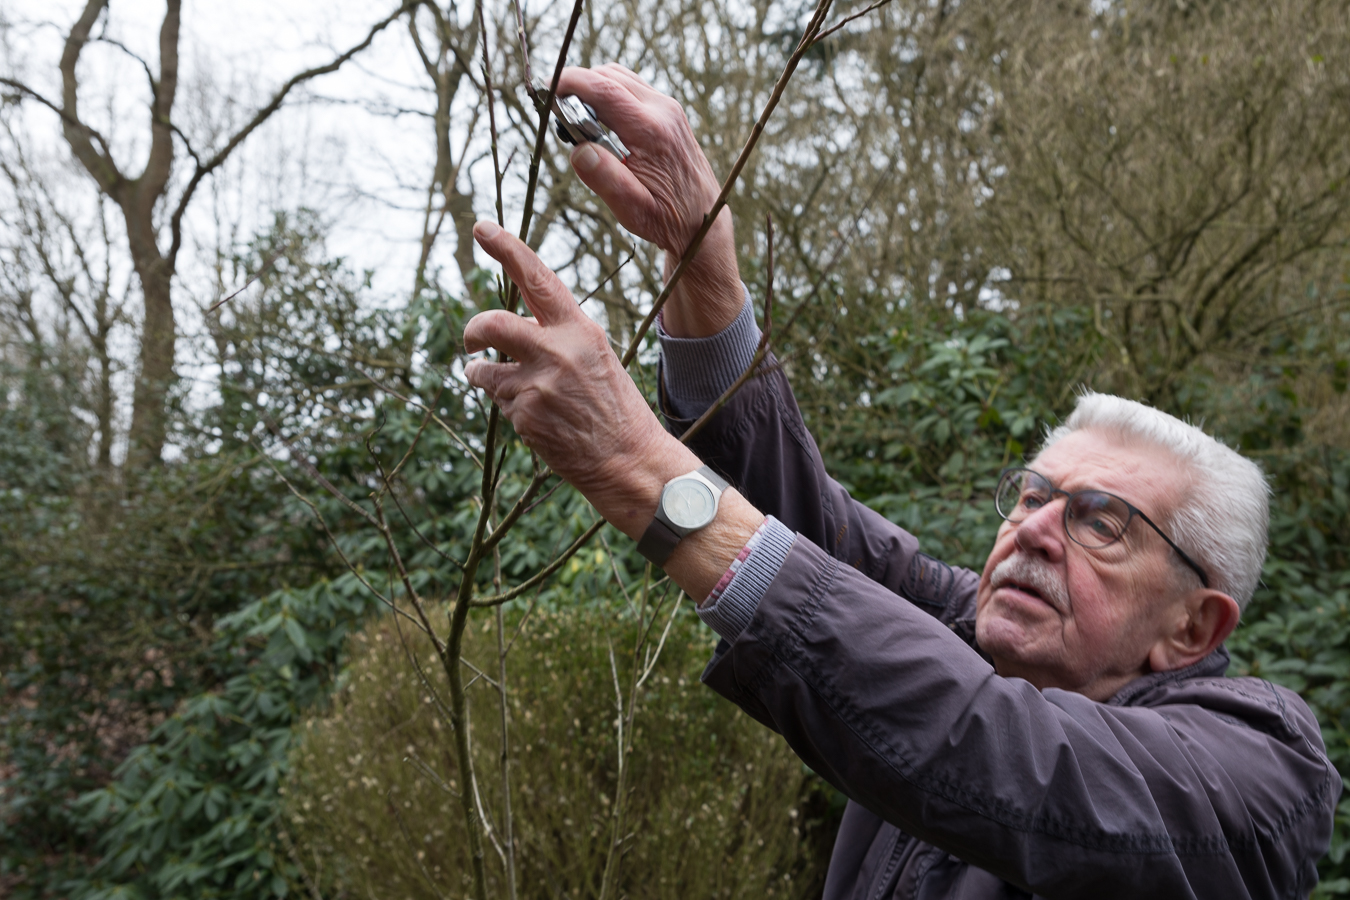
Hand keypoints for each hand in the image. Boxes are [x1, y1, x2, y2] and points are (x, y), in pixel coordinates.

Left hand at [463, 220, 765, 599]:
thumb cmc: (612, 406)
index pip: (537, 278)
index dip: (506, 249)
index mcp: (580, 329)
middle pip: (490, 322)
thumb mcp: (595, 357)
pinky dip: (507, 407)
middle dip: (473, 329)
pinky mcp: (524, 415)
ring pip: (482, 369)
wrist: (628, 459)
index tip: (482, 227)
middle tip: (471, 340)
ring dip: (483, 376)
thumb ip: (557, 336)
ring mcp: (537, 384)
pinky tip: (535, 419)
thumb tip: (514, 325)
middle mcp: (557, 350)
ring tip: (506, 387)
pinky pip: (496, 401)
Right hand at [555, 65, 743, 337]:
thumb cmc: (667, 218)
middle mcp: (663, 110)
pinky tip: (600, 124)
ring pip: (618, 76)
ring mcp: (668, 107)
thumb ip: (605, 179)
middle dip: (577, 87)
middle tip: (560, 119)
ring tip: (579, 125)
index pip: (603, 88)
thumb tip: (578, 151)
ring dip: (592, 90)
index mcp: (652, 131)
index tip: (545, 92)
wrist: (703, 220)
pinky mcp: (668, 110)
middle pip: (607, 75)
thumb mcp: (632, 209)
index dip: (568, 82)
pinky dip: (608, 94)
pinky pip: (630, 87)